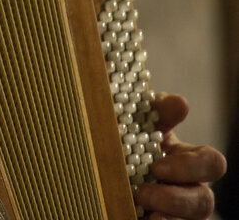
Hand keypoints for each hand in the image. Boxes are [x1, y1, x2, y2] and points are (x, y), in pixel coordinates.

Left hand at [134, 93, 225, 219]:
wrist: (102, 162)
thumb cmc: (129, 136)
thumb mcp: (140, 120)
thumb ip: (158, 110)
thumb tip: (180, 104)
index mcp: (189, 159)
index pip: (211, 163)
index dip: (191, 166)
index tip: (158, 165)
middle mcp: (190, 188)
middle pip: (204, 201)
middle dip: (176, 198)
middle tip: (143, 191)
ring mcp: (179, 212)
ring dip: (167, 216)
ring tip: (141, 208)